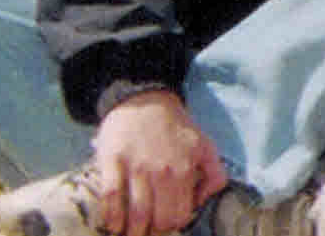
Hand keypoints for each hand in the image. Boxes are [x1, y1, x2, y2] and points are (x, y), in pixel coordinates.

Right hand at [89, 91, 223, 235]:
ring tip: (129, 233)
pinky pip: (110, 196)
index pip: (181, 213)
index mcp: (185, 169)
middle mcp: (162, 170)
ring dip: (132, 230)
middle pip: (158, 217)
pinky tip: (112, 224)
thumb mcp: (205, 146)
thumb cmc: (176, 129)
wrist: (146, 101)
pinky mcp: (112, 161)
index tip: (165, 226)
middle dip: (152, 231)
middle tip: (146, 232)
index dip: (173, 225)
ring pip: (135, 212)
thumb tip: (201, 202)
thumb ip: (214, 174)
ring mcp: (136, 167)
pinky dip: (111, 216)